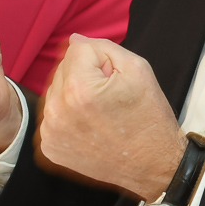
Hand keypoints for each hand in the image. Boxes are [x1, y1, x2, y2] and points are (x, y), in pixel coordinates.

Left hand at [37, 34, 184, 200]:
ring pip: (55, 93)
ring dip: (73, 96)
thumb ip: (103, 47)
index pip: (77, 50)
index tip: (115, 81)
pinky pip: (53, 117)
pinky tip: (90, 128)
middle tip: (110, 98)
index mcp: (79, 89)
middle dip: (84, 76)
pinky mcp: (50, 149)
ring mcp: (52, 133)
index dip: (101, 61)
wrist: (153, 165)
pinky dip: (69, 118)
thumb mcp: (138, 69)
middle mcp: (58, 111)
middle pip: (62, 70)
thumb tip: (75, 40)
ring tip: (100, 114)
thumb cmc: (149, 117)